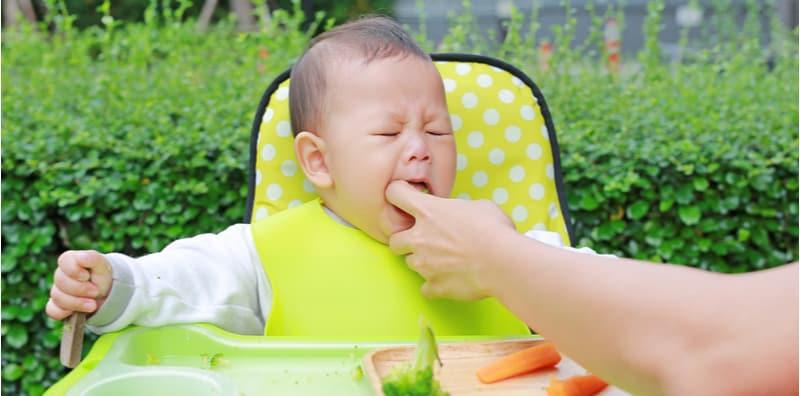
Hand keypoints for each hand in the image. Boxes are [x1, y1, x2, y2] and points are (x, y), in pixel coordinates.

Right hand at [46, 250, 112, 319]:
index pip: (64, 261)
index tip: (86, 276)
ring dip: (77, 303)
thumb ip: (92, 258)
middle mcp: (60, 275)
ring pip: (58, 297)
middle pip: (60, 281)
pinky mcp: (56, 306)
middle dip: (81, 289)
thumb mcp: (102, 264)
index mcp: (69, 260)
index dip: (75, 271)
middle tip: (96, 291)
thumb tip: (81, 258)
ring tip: (93, 304)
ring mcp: (57, 291)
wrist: (107, 293)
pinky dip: (66, 312)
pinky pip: (52, 311)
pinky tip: (79, 312)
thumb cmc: (102, 275)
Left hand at [385, 181, 515, 299]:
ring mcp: (424, 264)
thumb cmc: (494, 229)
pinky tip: (450, 279)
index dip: (397, 195)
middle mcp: (419, 237)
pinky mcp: (434, 286)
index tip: (406, 200)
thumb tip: (460, 215)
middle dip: (404, 240)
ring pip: (409, 264)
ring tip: (444, 260)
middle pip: (394, 240)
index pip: (395, 194)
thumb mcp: (478, 206)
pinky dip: (435, 285)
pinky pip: (425, 288)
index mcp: (428, 211)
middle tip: (423, 240)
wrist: (503, 262)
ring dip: (422, 262)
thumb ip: (459, 209)